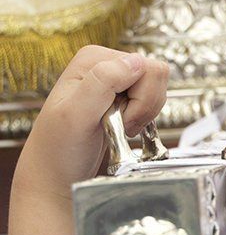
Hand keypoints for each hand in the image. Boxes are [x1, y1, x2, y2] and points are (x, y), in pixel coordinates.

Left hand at [8, 46, 168, 234]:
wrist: (59, 175)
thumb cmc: (59, 149)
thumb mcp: (75, 114)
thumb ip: (102, 82)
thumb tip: (136, 60)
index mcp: (94, 59)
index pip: (146, 67)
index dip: (141, 99)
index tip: (119, 118)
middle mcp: (106, 65)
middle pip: (156, 76)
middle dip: (144, 107)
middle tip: (121, 124)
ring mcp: (117, 82)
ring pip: (158, 90)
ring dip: (144, 116)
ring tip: (120, 128)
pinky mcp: (125, 98)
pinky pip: (153, 102)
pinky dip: (144, 120)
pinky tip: (125, 129)